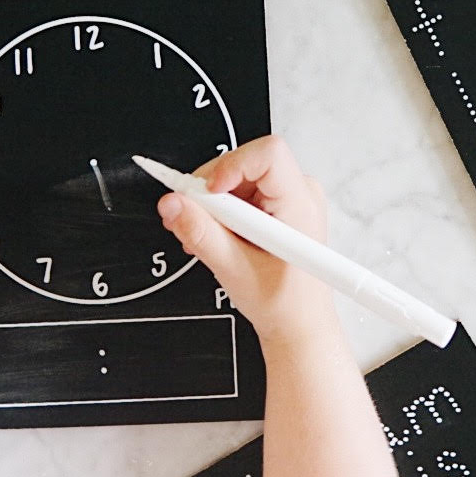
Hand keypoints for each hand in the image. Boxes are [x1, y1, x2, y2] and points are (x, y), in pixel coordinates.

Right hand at [157, 135, 337, 346]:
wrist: (298, 322)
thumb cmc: (282, 302)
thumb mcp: (233, 269)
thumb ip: (200, 233)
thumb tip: (173, 203)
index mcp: (300, 204)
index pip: (268, 154)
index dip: (230, 166)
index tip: (206, 192)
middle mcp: (302, 193)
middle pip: (247, 162)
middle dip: (213, 189)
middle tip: (193, 218)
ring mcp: (293, 197)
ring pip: (240, 177)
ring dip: (215, 203)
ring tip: (209, 237)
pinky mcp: (281, 204)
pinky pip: (244, 190)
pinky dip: (224, 210)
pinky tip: (219, 236)